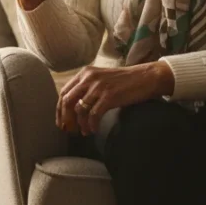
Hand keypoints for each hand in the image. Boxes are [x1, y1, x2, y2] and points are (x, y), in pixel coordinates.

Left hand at [57, 62, 175, 135]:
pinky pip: (93, 115)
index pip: (64, 92)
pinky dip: (91, 125)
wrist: (145, 77)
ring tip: (84, 132)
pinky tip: (94, 130)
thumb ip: (87, 87)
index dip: (60, 109)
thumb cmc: (124, 81)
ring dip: (80, 124)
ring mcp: (99, 87)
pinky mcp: (109, 96)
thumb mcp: (101, 78)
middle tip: (69, 130)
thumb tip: (73, 107)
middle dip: (66, 118)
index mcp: (85, 73)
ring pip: (79, 110)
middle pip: (67, 101)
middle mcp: (89, 78)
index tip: (61, 122)